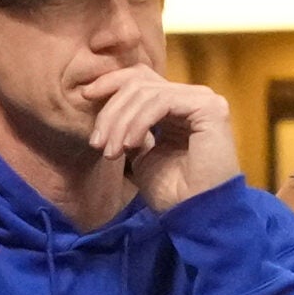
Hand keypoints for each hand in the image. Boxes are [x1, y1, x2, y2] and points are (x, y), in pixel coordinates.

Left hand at [82, 65, 242, 211]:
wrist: (194, 214)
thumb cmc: (171, 192)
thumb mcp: (140, 154)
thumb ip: (129, 127)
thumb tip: (105, 109)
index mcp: (179, 106)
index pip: (141, 79)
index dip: (110, 83)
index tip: (85, 97)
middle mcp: (193, 98)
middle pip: (139, 82)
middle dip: (111, 111)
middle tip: (97, 142)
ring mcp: (203, 100)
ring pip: (147, 92)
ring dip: (121, 122)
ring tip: (111, 152)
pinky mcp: (208, 107)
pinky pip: (161, 102)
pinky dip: (139, 122)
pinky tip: (129, 145)